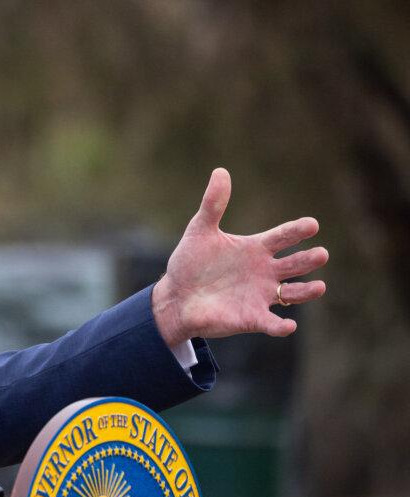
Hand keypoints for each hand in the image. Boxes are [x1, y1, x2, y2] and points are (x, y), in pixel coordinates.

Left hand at [152, 168, 327, 345]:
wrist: (175, 296)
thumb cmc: (189, 263)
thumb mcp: (200, 231)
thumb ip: (213, 204)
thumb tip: (220, 171)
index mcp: (255, 249)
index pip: (283, 237)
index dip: (297, 231)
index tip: (312, 224)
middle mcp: (264, 272)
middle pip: (295, 264)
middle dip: (308, 260)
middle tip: (321, 254)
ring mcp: (260, 295)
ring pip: (292, 293)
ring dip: (306, 292)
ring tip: (319, 286)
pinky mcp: (251, 317)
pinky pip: (272, 323)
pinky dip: (281, 326)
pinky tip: (288, 325)